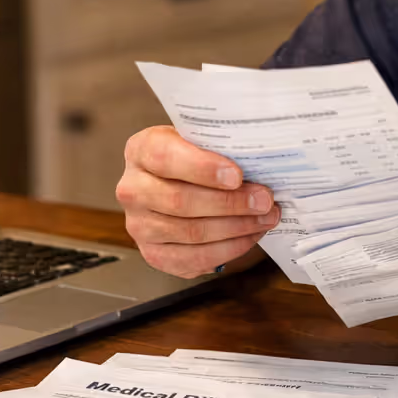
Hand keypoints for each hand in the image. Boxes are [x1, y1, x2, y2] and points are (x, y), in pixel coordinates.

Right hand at [115, 125, 279, 277]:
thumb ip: (219, 146)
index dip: (203, 168)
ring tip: (265, 217)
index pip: (165, 158)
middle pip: (181, 201)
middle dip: (230, 203)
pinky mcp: (154, 254)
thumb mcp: (199, 139)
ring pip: (191, 232)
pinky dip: (229, 249)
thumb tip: (260, 163)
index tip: (237, 175)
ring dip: (236, 227)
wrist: (174, 183)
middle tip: (264, 200)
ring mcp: (139, 225)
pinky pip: (194, 258)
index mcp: (141, 151)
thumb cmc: (192, 158)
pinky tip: (249, 235)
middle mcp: (133, 189)